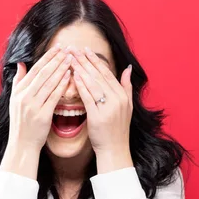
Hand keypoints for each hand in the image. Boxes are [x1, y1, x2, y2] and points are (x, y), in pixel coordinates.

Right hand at [7, 44, 72, 150]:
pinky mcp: (42, 115)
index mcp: (18, 91)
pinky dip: (62, 85)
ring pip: (49, 82)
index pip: (35, 69)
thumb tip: (21, 64)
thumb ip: (18, 81)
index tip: (58, 48)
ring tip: (71, 59)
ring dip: (61, 69)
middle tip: (68, 49)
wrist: (22, 144)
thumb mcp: (15, 100)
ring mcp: (32, 106)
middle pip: (43, 73)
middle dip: (56, 60)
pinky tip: (70, 76)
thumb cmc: (21, 123)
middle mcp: (24, 96)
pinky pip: (54, 96)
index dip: (47, 57)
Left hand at [68, 47, 133, 172]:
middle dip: (85, 61)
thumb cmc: (116, 129)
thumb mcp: (127, 106)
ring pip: (93, 84)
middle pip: (99, 76)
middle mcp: (117, 99)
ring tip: (70, 59)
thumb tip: (127, 68)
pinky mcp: (98, 116)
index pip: (107, 73)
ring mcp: (108, 108)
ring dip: (81, 69)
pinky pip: (88, 98)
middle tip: (74, 49)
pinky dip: (81, 86)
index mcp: (122, 96)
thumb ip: (126, 86)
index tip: (85, 49)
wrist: (115, 149)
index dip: (95, 60)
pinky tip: (73, 77)